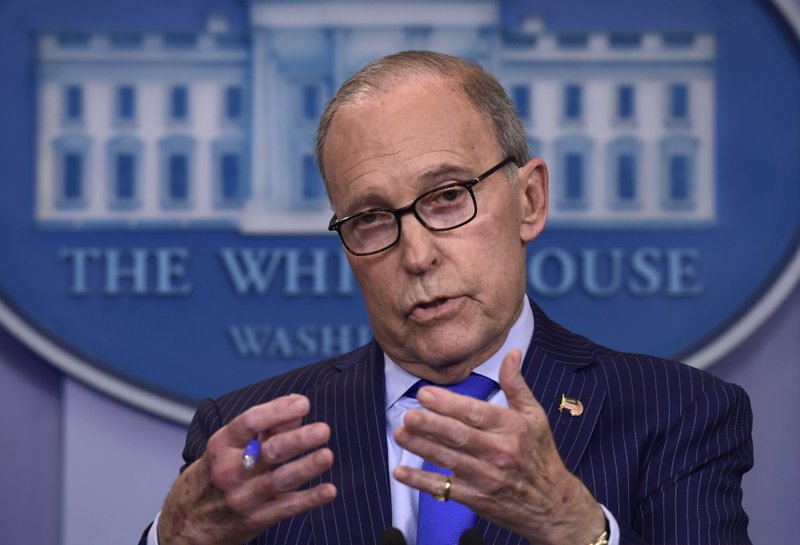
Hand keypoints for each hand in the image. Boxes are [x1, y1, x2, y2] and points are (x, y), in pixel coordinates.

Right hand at [158, 394, 336, 544]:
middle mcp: (230, 470)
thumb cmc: (214, 475)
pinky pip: (286, 508)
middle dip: (297, 440)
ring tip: (326, 455)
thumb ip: (265, 428)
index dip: (277, 410)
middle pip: (268, 451)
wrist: (185, 524)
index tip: (303, 403)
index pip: (250, 422)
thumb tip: (297, 409)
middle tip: (323, 430)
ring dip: (306, 467)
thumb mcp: (228, 448)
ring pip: (279, 480)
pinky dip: (309, 500)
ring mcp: (243, 497)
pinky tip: (329, 490)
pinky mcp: (255, 520)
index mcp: (222, 446)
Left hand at [392, 351, 604, 544]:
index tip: (425, 393)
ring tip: (399, 434)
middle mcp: (498, 452)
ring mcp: (486, 477)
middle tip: (408, 414)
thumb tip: (511, 352)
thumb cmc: (541, 454)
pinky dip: (421, 481)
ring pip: (448, 460)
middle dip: (431, 425)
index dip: (450, 404)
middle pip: (459, 437)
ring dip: (421, 447)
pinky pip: (444, 489)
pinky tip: (400, 472)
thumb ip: (516, 383)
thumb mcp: (534, 415)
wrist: (552, 504)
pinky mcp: (475, 498)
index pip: (476, 413)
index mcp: (511, 428)